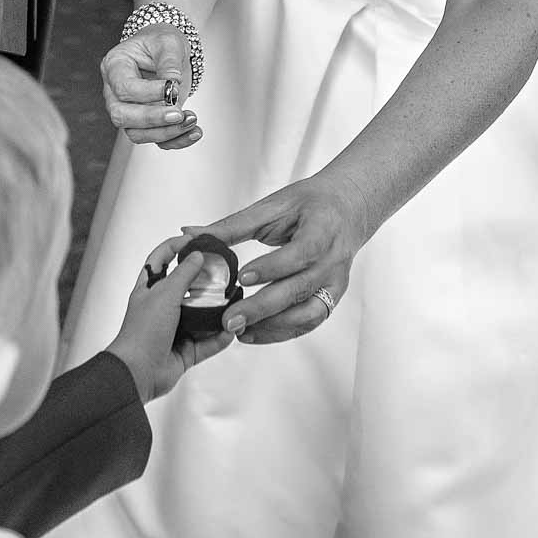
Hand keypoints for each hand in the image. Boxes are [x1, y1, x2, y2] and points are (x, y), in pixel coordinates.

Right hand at [101, 27, 200, 150]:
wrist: (164, 51)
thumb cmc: (160, 43)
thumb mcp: (168, 42)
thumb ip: (169, 61)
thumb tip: (173, 84)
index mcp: (115, 66)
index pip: (124, 88)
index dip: (148, 93)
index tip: (173, 88)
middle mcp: (115, 92)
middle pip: (122, 116)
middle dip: (152, 119)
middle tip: (178, 114)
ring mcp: (127, 110)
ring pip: (136, 133)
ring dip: (165, 132)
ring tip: (191, 120)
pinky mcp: (144, 123)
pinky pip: (155, 140)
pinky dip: (175, 141)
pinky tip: (194, 132)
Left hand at [104, 237, 233, 400]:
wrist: (138, 373)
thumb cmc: (142, 332)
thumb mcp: (165, 295)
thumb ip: (183, 274)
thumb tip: (197, 255)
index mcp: (148, 289)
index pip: (160, 259)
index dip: (175, 246)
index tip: (195, 238)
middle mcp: (161, 308)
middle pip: (187, 288)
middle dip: (205, 281)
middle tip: (225, 272)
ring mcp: (174, 330)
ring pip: (201, 316)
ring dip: (217, 311)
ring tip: (234, 302)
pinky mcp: (185, 352)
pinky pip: (207, 343)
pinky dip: (219, 337)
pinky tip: (232, 330)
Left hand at [200, 171, 371, 345]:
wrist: (348, 208)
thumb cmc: (308, 203)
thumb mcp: (273, 205)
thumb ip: (233, 224)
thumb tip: (190, 235)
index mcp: (322, 230)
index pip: (300, 252)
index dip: (273, 267)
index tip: (242, 277)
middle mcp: (333, 261)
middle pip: (299, 289)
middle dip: (263, 308)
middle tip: (230, 319)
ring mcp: (335, 283)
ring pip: (306, 314)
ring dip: (272, 326)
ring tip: (239, 332)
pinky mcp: (332, 298)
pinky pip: (308, 321)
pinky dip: (282, 331)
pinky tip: (255, 334)